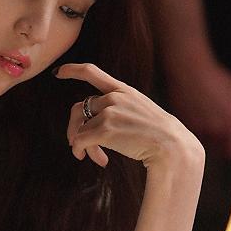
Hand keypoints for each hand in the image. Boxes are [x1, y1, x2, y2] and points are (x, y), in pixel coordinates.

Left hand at [55, 63, 203, 168]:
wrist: (172, 147)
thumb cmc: (158, 135)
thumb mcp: (140, 110)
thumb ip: (118, 109)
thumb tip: (88, 127)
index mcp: (123, 90)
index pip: (92, 72)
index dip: (72, 70)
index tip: (58, 73)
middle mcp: (114, 98)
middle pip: (78, 109)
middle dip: (74, 128)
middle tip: (76, 145)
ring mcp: (109, 112)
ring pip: (80, 129)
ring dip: (83, 145)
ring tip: (97, 158)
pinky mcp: (105, 130)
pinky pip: (80, 140)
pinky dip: (81, 151)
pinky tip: (94, 159)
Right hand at [164, 56, 230, 160]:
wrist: (189, 71)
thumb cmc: (218, 80)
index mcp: (230, 126)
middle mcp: (212, 131)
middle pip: (220, 153)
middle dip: (223, 147)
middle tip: (224, 133)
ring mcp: (195, 129)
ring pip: (205, 145)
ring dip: (209, 139)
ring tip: (210, 122)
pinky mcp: (182, 124)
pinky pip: (192, 135)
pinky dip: (197, 131)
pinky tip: (199, 117)